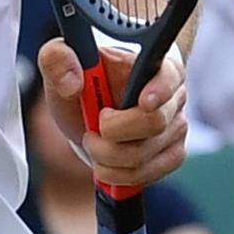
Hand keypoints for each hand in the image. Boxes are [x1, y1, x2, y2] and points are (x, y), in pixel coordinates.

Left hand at [38, 40, 188, 188]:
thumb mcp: (58, 66)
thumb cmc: (78, 86)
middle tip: (91, 128)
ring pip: (144, 154)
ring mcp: (176, 127)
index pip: (170, 73)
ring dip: (105, 155)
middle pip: (155, 122)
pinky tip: (104, 161)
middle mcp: (172, 96)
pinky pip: (148, 174)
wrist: (85, 117)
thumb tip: (72, 80)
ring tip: (93, 142)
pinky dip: (116, 173)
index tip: (143, 102)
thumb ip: (57, 59)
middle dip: (111, 132)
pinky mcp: (173, 155)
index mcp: (148, 65)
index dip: (161, 88)